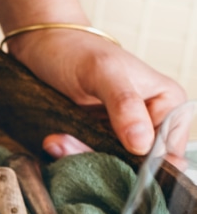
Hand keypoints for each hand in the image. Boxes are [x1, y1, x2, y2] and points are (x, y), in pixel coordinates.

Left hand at [6, 29, 187, 157]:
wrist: (46, 48)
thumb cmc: (78, 52)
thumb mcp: (103, 73)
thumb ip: (125, 105)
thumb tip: (142, 144)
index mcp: (168, 104)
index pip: (166, 152)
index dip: (140, 163)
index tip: (106, 157)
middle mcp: (151, 122)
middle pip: (135, 164)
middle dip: (102, 161)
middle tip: (66, 145)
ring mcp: (122, 135)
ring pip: (109, 166)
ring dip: (80, 157)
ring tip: (57, 141)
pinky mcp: (96, 141)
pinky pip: (88, 160)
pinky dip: (70, 155)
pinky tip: (54, 141)